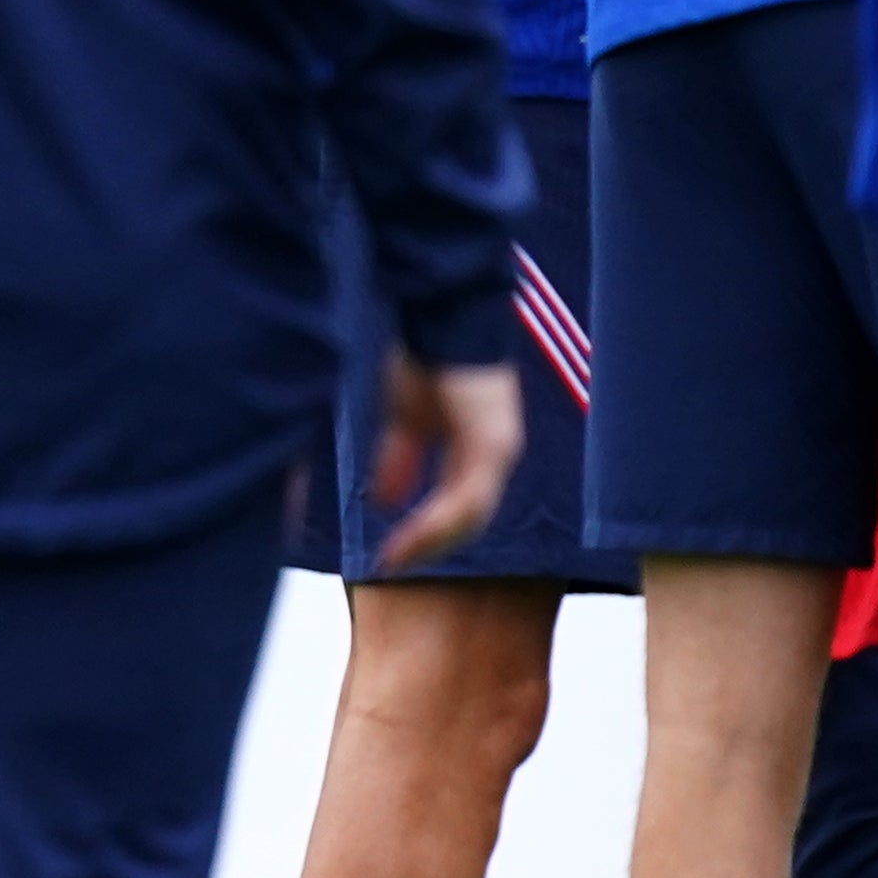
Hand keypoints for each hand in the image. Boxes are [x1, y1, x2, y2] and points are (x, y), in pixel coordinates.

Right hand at [363, 348, 526, 571]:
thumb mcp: (398, 416)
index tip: (386, 550)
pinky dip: (433, 523)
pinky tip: (405, 538)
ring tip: (392, 560)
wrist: (439, 313)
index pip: (448, 498)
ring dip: (428, 541)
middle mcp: (489, 451)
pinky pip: (467, 498)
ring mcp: (497, 449)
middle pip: (463, 515)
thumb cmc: (417, 354)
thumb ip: (395, 460)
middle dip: (424, 543)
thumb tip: (380, 501)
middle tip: (389, 563)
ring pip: (469, 515)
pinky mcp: (494, 445)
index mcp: (467, 442)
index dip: (418, 526)